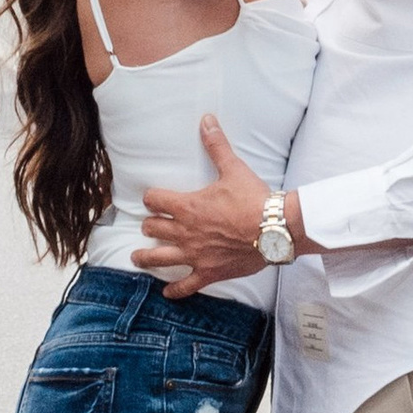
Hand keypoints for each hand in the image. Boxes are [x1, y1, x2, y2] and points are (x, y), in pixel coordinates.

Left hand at [133, 112, 277, 296]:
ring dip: (146, 257)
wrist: (275, 229)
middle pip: (153, 229)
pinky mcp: (209, 272)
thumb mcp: (233, 169)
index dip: (151, 198)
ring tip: (137, 257)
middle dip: (150, 226)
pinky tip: (167, 292)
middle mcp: (185, 232)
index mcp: (188, 206)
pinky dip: (175, 290)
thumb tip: (206, 120)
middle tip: (150, 226)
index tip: (152, 198)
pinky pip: (186, 285)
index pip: (155, 200)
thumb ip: (216, 146)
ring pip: (160, 259)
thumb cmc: (254, 199)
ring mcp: (195, 255)